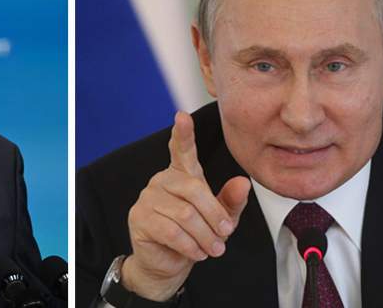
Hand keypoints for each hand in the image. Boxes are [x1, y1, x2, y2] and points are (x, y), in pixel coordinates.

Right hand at [122, 112, 250, 300]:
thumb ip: (231, 201)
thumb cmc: (195, 235)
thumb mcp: (221, 218)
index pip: (181, 149)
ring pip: (185, 214)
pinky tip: (197, 253)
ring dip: (205, 236)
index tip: (182, 117)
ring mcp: (147, 198)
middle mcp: (162, 180)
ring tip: (214, 249)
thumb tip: (243, 182)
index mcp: (182, 174)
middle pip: (194, 189)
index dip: (183, 134)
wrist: (168, 264)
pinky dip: (190, 246)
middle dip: (215, 215)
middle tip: (225, 234)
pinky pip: (170, 231)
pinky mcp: (139, 218)